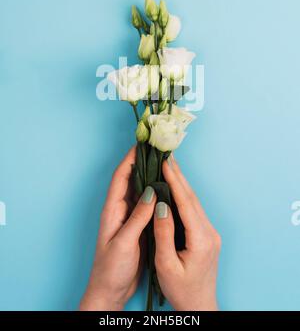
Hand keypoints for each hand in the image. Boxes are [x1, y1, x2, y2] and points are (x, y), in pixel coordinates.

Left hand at [80, 147, 155, 310]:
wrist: (111, 291)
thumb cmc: (111, 269)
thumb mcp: (125, 242)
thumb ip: (137, 218)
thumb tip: (152, 192)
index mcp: (113, 210)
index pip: (121, 177)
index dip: (131, 159)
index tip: (142, 144)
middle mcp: (120, 209)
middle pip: (131, 179)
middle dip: (143, 162)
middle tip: (157, 149)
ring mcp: (130, 217)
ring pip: (141, 190)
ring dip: (151, 176)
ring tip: (164, 163)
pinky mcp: (139, 226)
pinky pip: (148, 204)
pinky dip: (157, 193)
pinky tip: (167, 189)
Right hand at [154, 156, 220, 310]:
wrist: (200, 306)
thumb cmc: (181, 290)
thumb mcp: (165, 264)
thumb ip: (163, 233)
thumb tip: (160, 205)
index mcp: (200, 238)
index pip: (186, 202)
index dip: (175, 181)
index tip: (165, 163)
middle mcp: (209, 232)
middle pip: (192, 198)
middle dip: (179, 176)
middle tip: (167, 156)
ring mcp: (210, 233)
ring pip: (194, 202)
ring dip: (182, 183)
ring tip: (170, 166)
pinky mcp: (207, 235)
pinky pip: (194, 209)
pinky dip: (184, 195)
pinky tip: (176, 188)